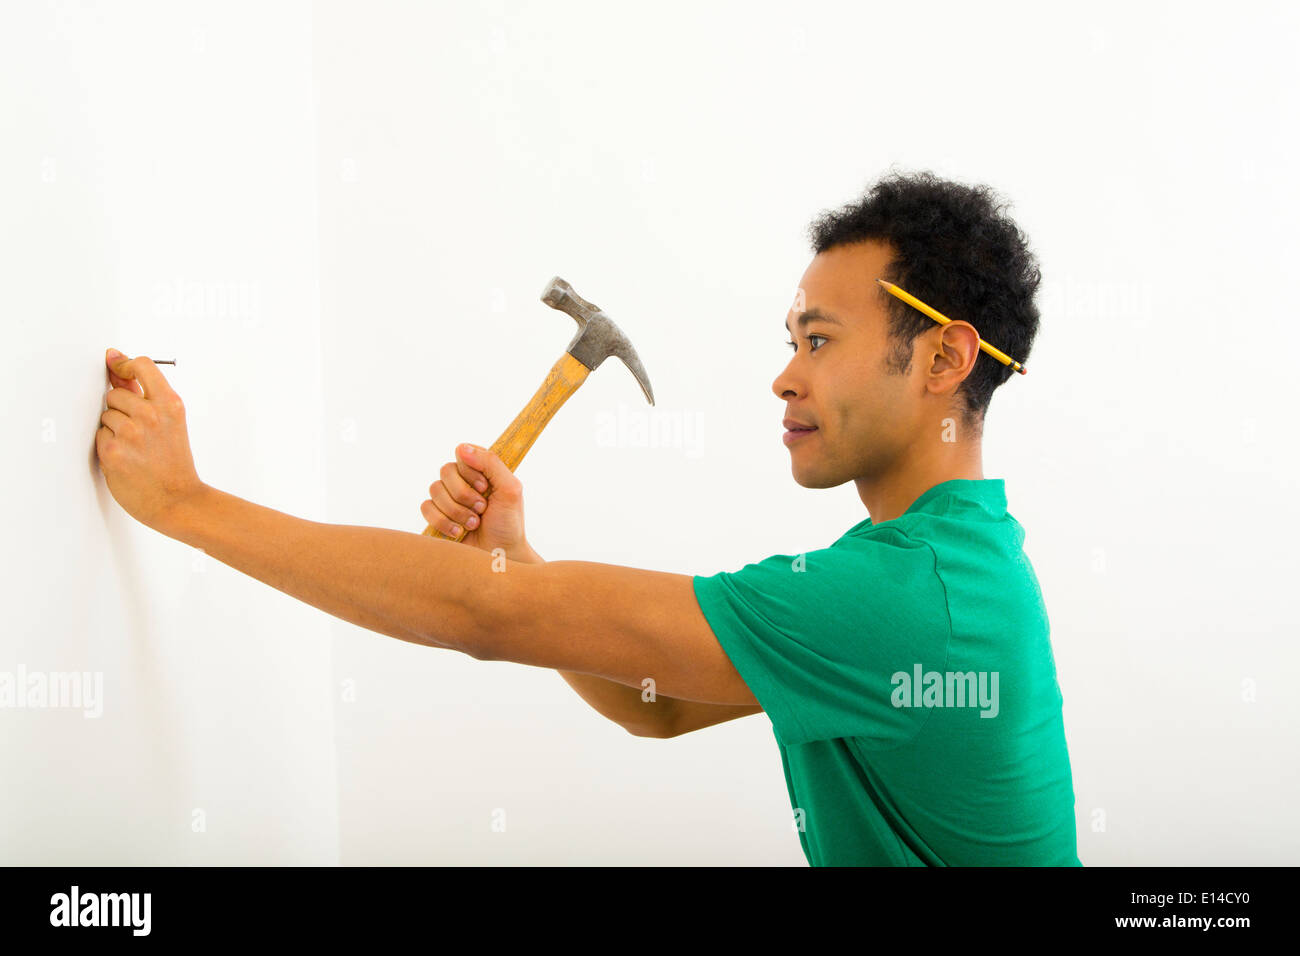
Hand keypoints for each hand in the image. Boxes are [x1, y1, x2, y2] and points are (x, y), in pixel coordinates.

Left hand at [96, 348, 205, 533]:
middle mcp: (150, 415)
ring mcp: (130, 432)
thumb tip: (118, 367)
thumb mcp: (171, 423)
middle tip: (140, 432)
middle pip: (115, 393)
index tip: (118, 368)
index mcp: (170, 404)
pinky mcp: (113, 450)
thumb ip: (145, 394)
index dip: (125, 365)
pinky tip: (127, 458)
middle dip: (121, 409)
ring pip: (106, 415)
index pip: (142, 365)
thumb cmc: (175, 463)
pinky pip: (100, 436)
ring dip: (114, 429)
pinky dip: (109, 446)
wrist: (177, 500)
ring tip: (135, 448)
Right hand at [421, 443, 527, 557]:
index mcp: (480, 472)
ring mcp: (448, 499)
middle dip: (464, 494)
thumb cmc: (508, 524)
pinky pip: (426, 507)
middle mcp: (462, 482)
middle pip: (446, 471)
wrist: (499, 556)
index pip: (462, 454)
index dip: (470, 471)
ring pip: (434, 490)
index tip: (485, 487)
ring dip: (456, 510)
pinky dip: (443, 521)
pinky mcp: (436, 516)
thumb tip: (462, 447)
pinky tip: (459, 532)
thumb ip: (491, 463)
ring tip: (473, 524)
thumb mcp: (510, 489)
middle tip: (482, 509)